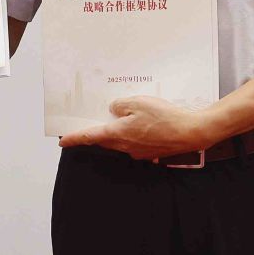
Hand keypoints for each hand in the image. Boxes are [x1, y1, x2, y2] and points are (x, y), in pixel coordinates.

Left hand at [57, 95, 217, 160]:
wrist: (191, 133)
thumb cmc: (165, 117)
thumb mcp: (138, 102)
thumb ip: (121, 105)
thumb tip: (114, 110)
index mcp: (118, 134)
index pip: (89, 137)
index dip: (74, 139)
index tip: (62, 141)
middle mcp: (125, 146)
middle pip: (105, 140)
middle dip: (97, 134)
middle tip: (91, 125)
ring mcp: (139, 152)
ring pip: (121, 141)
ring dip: (118, 132)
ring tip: (124, 118)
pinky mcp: (151, 152)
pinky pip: (136, 143)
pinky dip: (134, 134)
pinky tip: (143, 124)